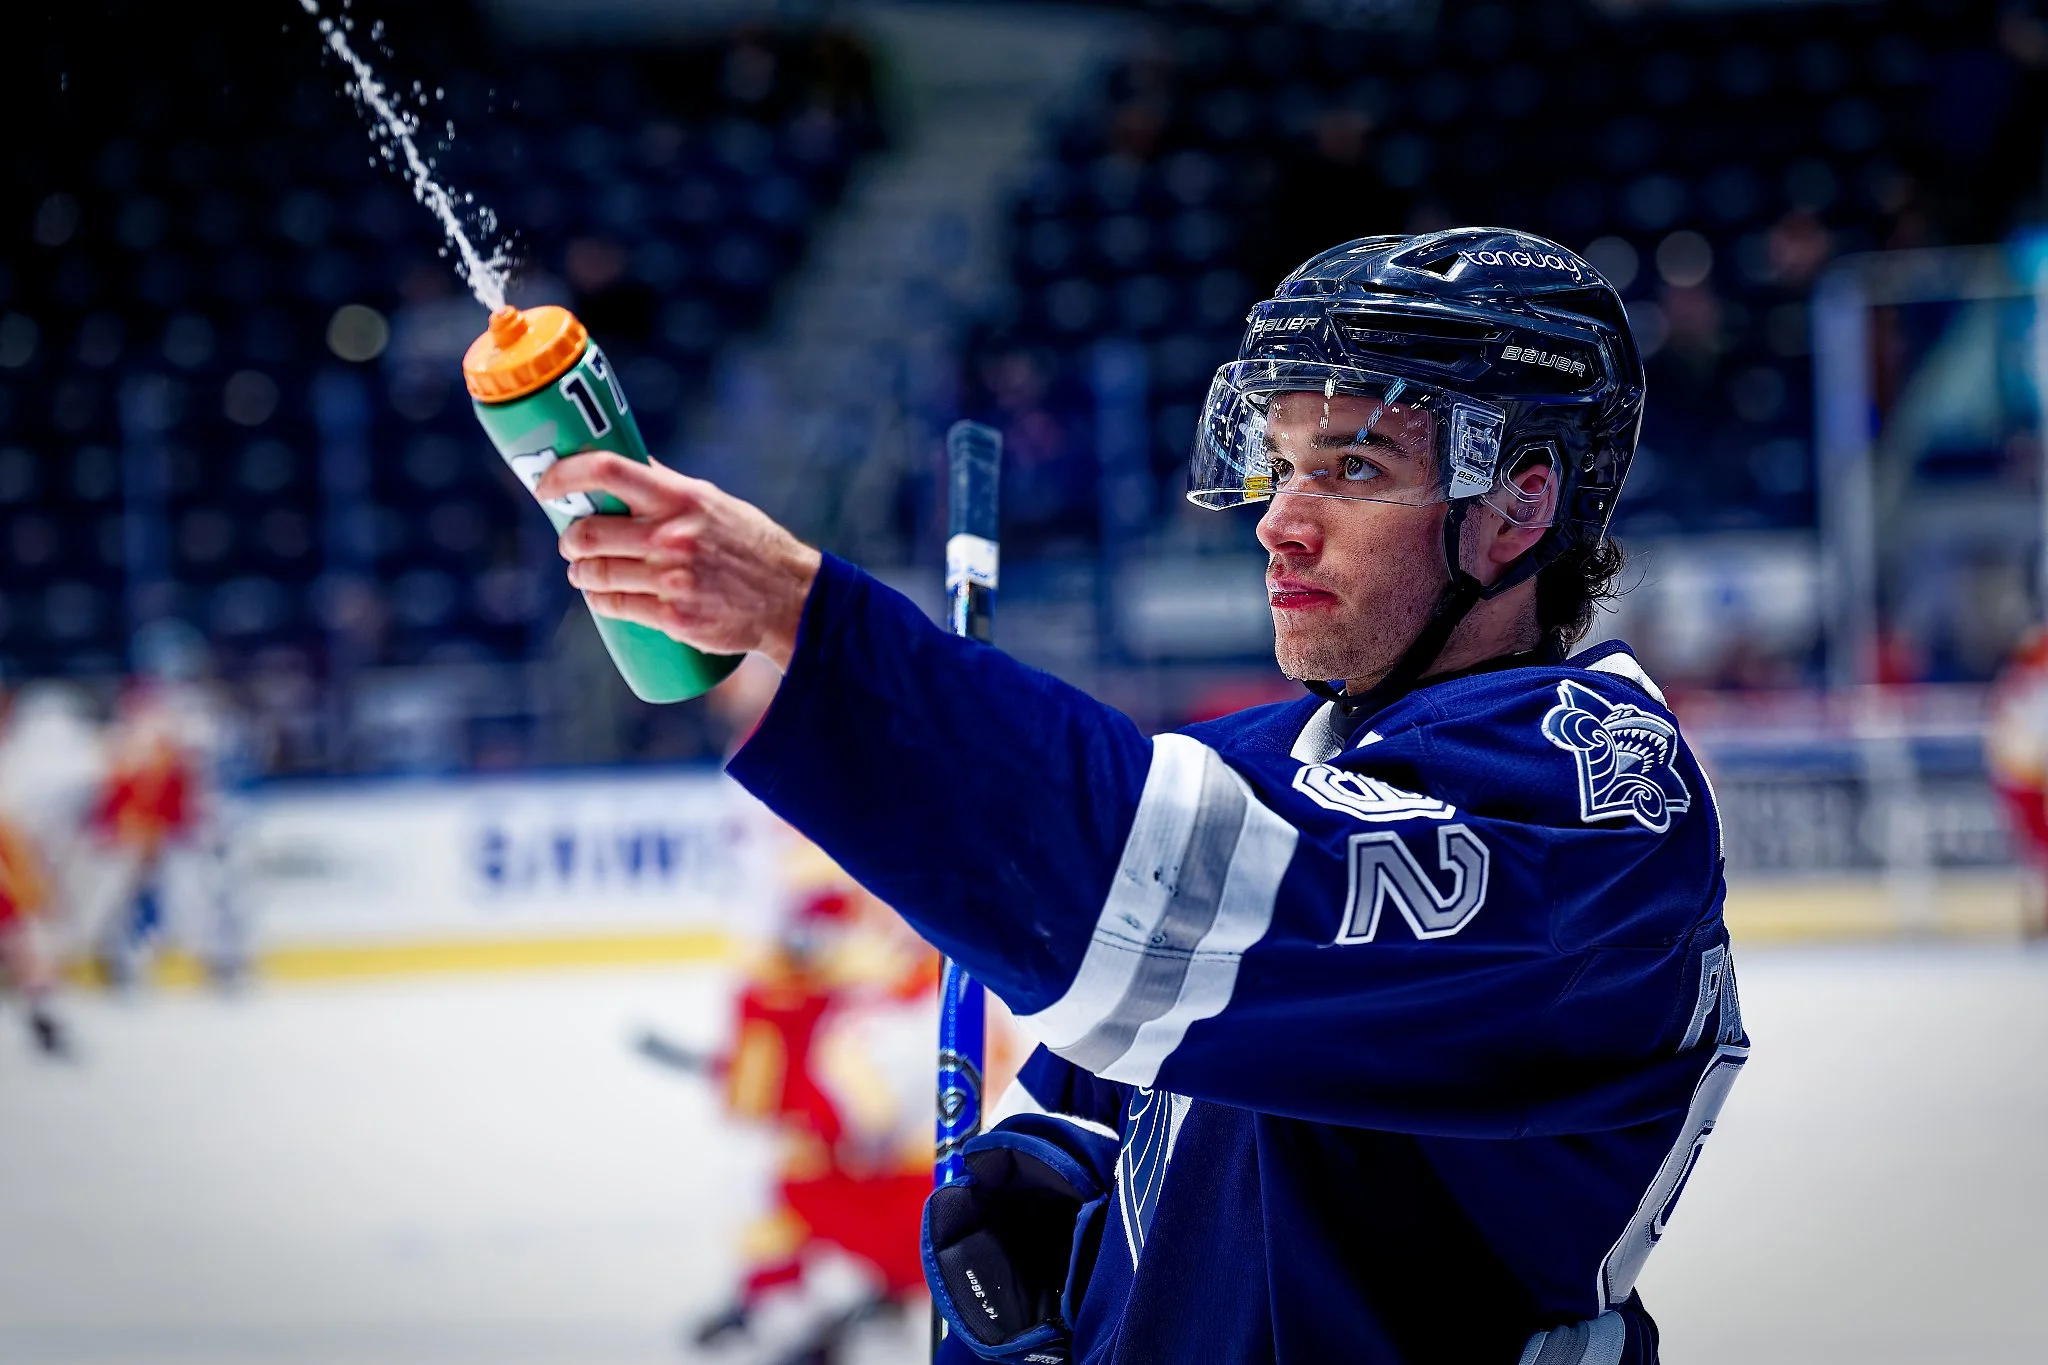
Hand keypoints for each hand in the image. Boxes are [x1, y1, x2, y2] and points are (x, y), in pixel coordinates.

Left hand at [534, 452, 820, 670]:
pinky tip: (599, 596)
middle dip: (569, 537)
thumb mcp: (713, 502)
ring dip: (579, 572)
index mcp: (681, 499)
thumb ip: (668, 485)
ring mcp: (671, 580)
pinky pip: (614, 607)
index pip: (608, 471)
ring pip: (595, 574)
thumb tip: (623, 460)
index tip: (546, 484)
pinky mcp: (673, 618)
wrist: (790, 599)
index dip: (566, 474)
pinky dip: (598, 601)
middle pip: (588, 532)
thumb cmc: (749, 544)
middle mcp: (673, 537)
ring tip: (583, 571)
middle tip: (571, 539)